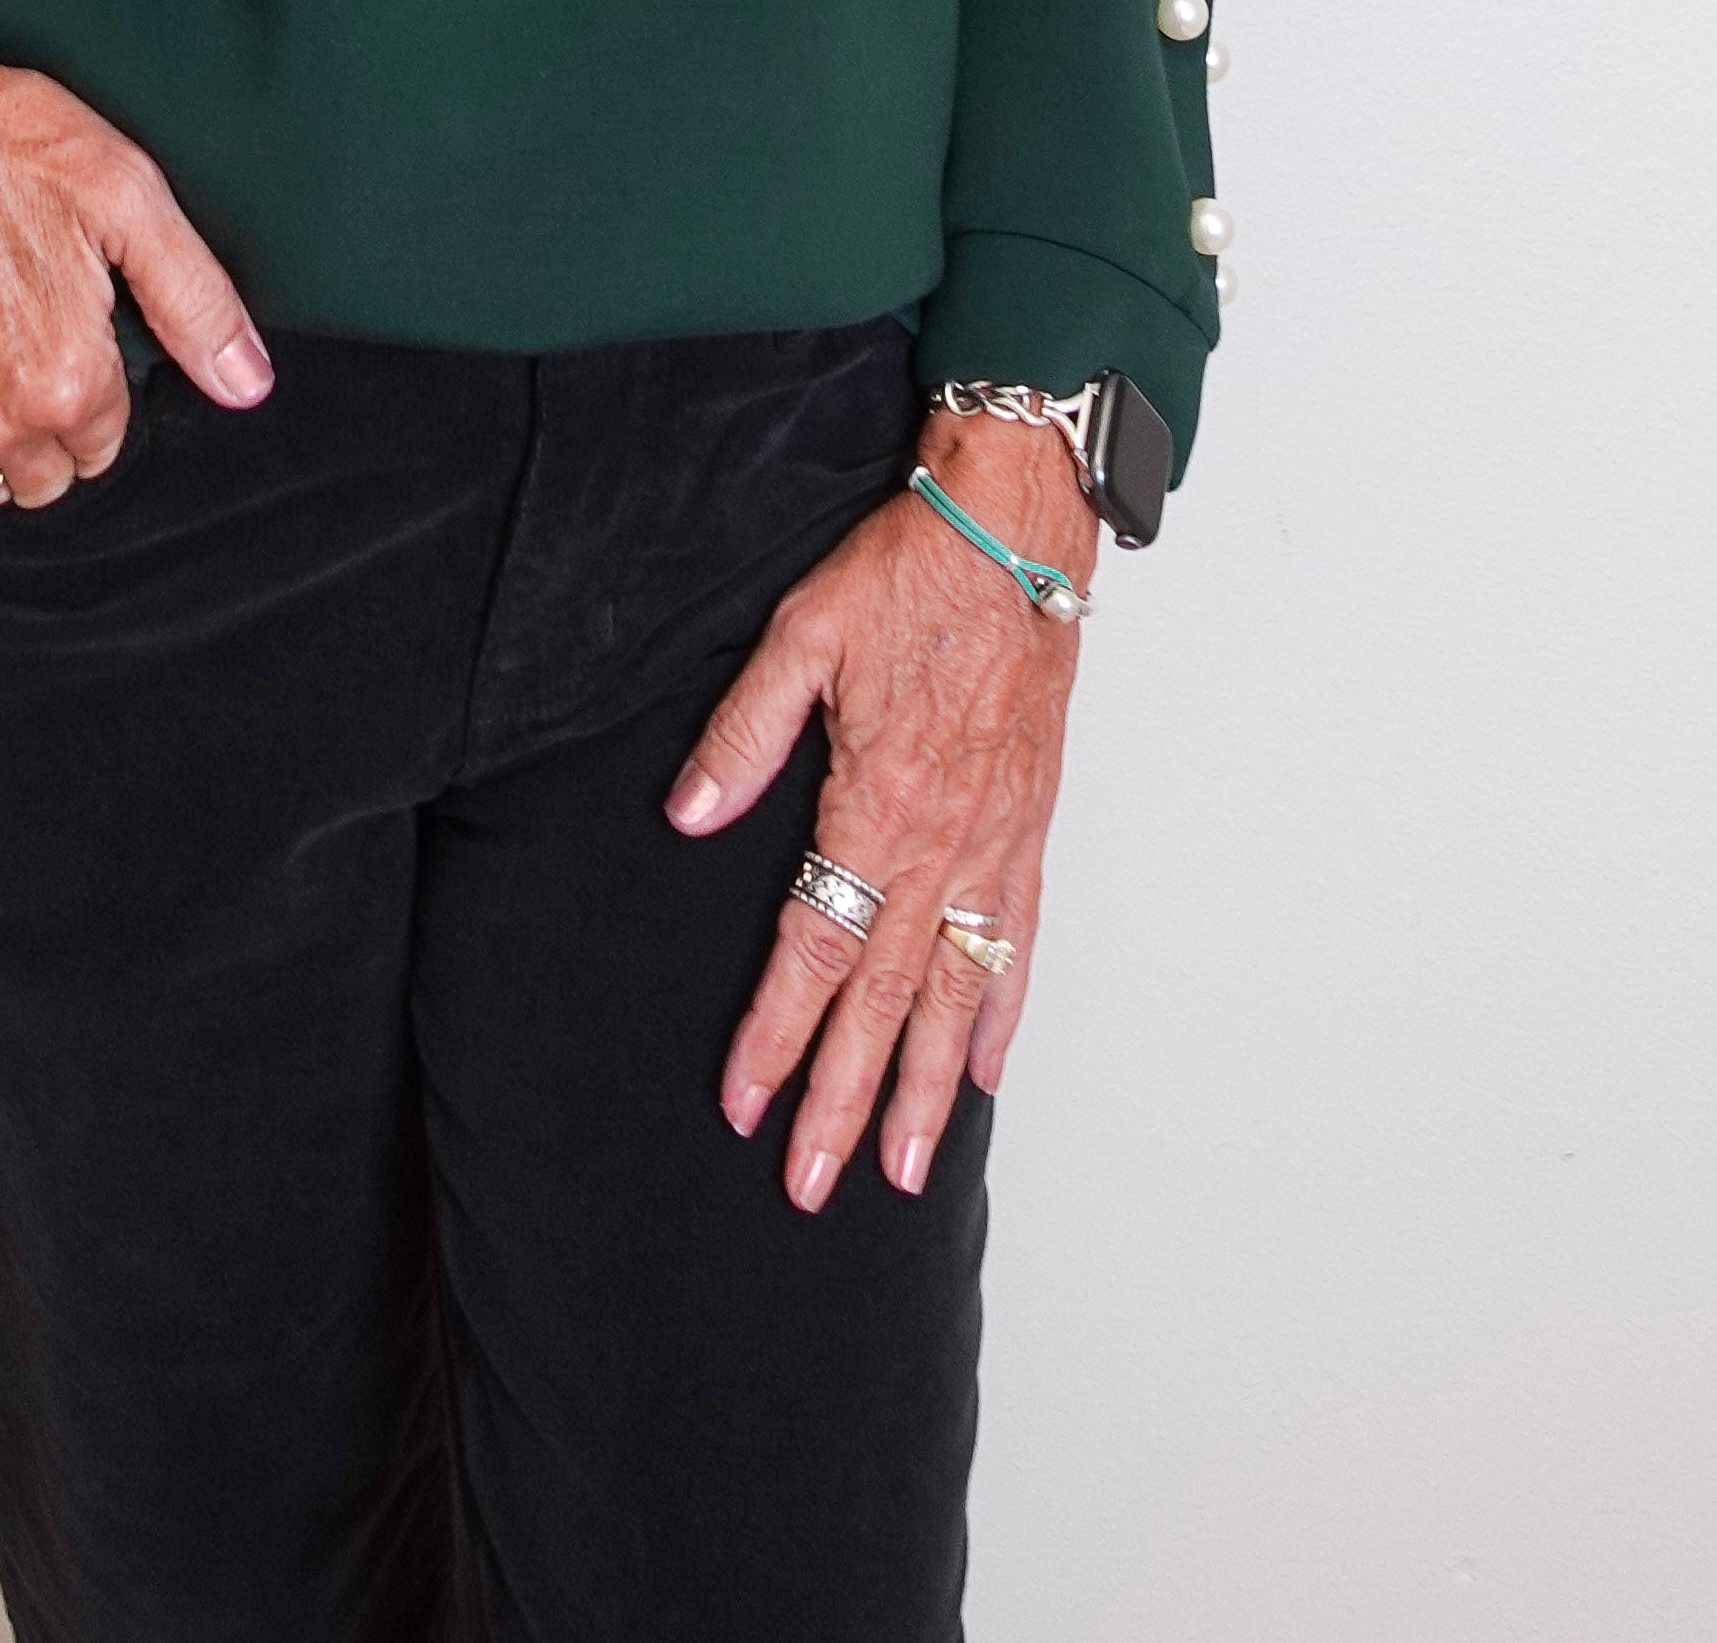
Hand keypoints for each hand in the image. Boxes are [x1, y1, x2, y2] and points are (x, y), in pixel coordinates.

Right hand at [0, 30, 274, 506]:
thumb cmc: (5, 148)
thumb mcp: (129, 199)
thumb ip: (196, 302)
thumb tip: (248, 383)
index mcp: (67, 381)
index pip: (108, 443)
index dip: (105, 386)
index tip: (85, 331)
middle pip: (48, 477)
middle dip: (56, 426)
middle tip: (41, 340)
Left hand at [663, 417, 1091, 1204]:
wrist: (1017, 531)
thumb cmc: (908, 571)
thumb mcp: (800, 636)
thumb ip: (743, 736)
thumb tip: (686, 817)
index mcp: (877, 805)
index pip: (814, 949)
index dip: (774, 1033)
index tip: (743, 1107)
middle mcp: (943, 844)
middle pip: (885, 1000)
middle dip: (842, 1098)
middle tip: (812, 1186)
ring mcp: (995, 844)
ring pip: (958, 994)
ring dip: (930, 1089)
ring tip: (903, 1169)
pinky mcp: (1029, 826)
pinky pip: (1018, 941)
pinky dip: (1003, 1012)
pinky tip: (989, 1070)